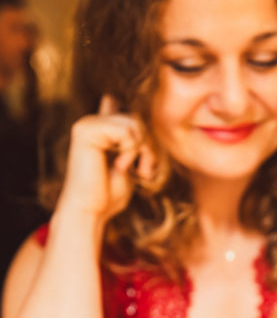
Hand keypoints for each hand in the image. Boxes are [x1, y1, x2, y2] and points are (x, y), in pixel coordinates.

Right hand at [55, 95, 156, 226]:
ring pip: (135, 123)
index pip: (123, 107)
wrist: (92, 210)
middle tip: (144, 171)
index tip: (141, 157)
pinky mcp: (86, 131)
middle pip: (138, 119)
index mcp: (100, 127)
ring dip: (143, 151)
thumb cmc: (110, 193)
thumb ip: (131, 138)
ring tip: (133, 169)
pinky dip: (131, 152)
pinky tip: (119, 165)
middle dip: (149, 146)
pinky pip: (126, 132)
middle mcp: (91, 122)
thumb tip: (123, 108)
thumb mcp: (130, 160)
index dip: (141, 130)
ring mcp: (87, 124)